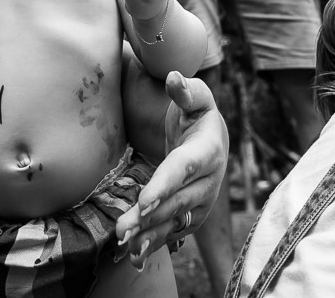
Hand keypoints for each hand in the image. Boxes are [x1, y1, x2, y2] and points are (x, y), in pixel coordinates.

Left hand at [117, 71, 228, 269]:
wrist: (212, 141)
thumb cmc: (197, 114)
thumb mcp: (196, 97)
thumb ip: (185, 89)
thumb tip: (173, 77)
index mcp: (208, 150)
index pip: (184, 168)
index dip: (165, 185)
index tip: (144, 201)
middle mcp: (209, 181)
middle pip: (176, 201)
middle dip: (150, 217)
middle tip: (123, 230)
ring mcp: (201, 201)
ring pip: (174, 221)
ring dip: (150, 236)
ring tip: (125, 247)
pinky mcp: (192, 214)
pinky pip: (173, 232)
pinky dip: (155, 245)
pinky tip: (134, 258)